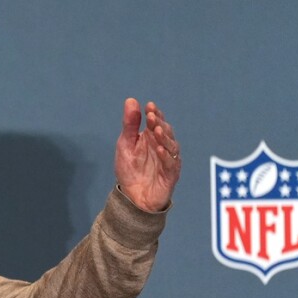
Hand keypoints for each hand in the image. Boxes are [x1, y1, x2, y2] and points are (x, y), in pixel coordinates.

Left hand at [114, 97, 180, 211]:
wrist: (131, 197)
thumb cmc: (129, 170)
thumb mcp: (125, 144)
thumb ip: (130, 124)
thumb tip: (131, 100)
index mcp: (152, 138)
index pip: (157, 122)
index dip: (155, 113)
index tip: (149, 107)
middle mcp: (163, 147)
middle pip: (166, 132)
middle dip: (159, 124)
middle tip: (151, 117)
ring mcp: (168, 160)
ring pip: (171, 146)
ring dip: (164, 137)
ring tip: (156, 130)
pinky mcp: (171, 175)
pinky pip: (171, 164)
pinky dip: (166, 156)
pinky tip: (159, 150)